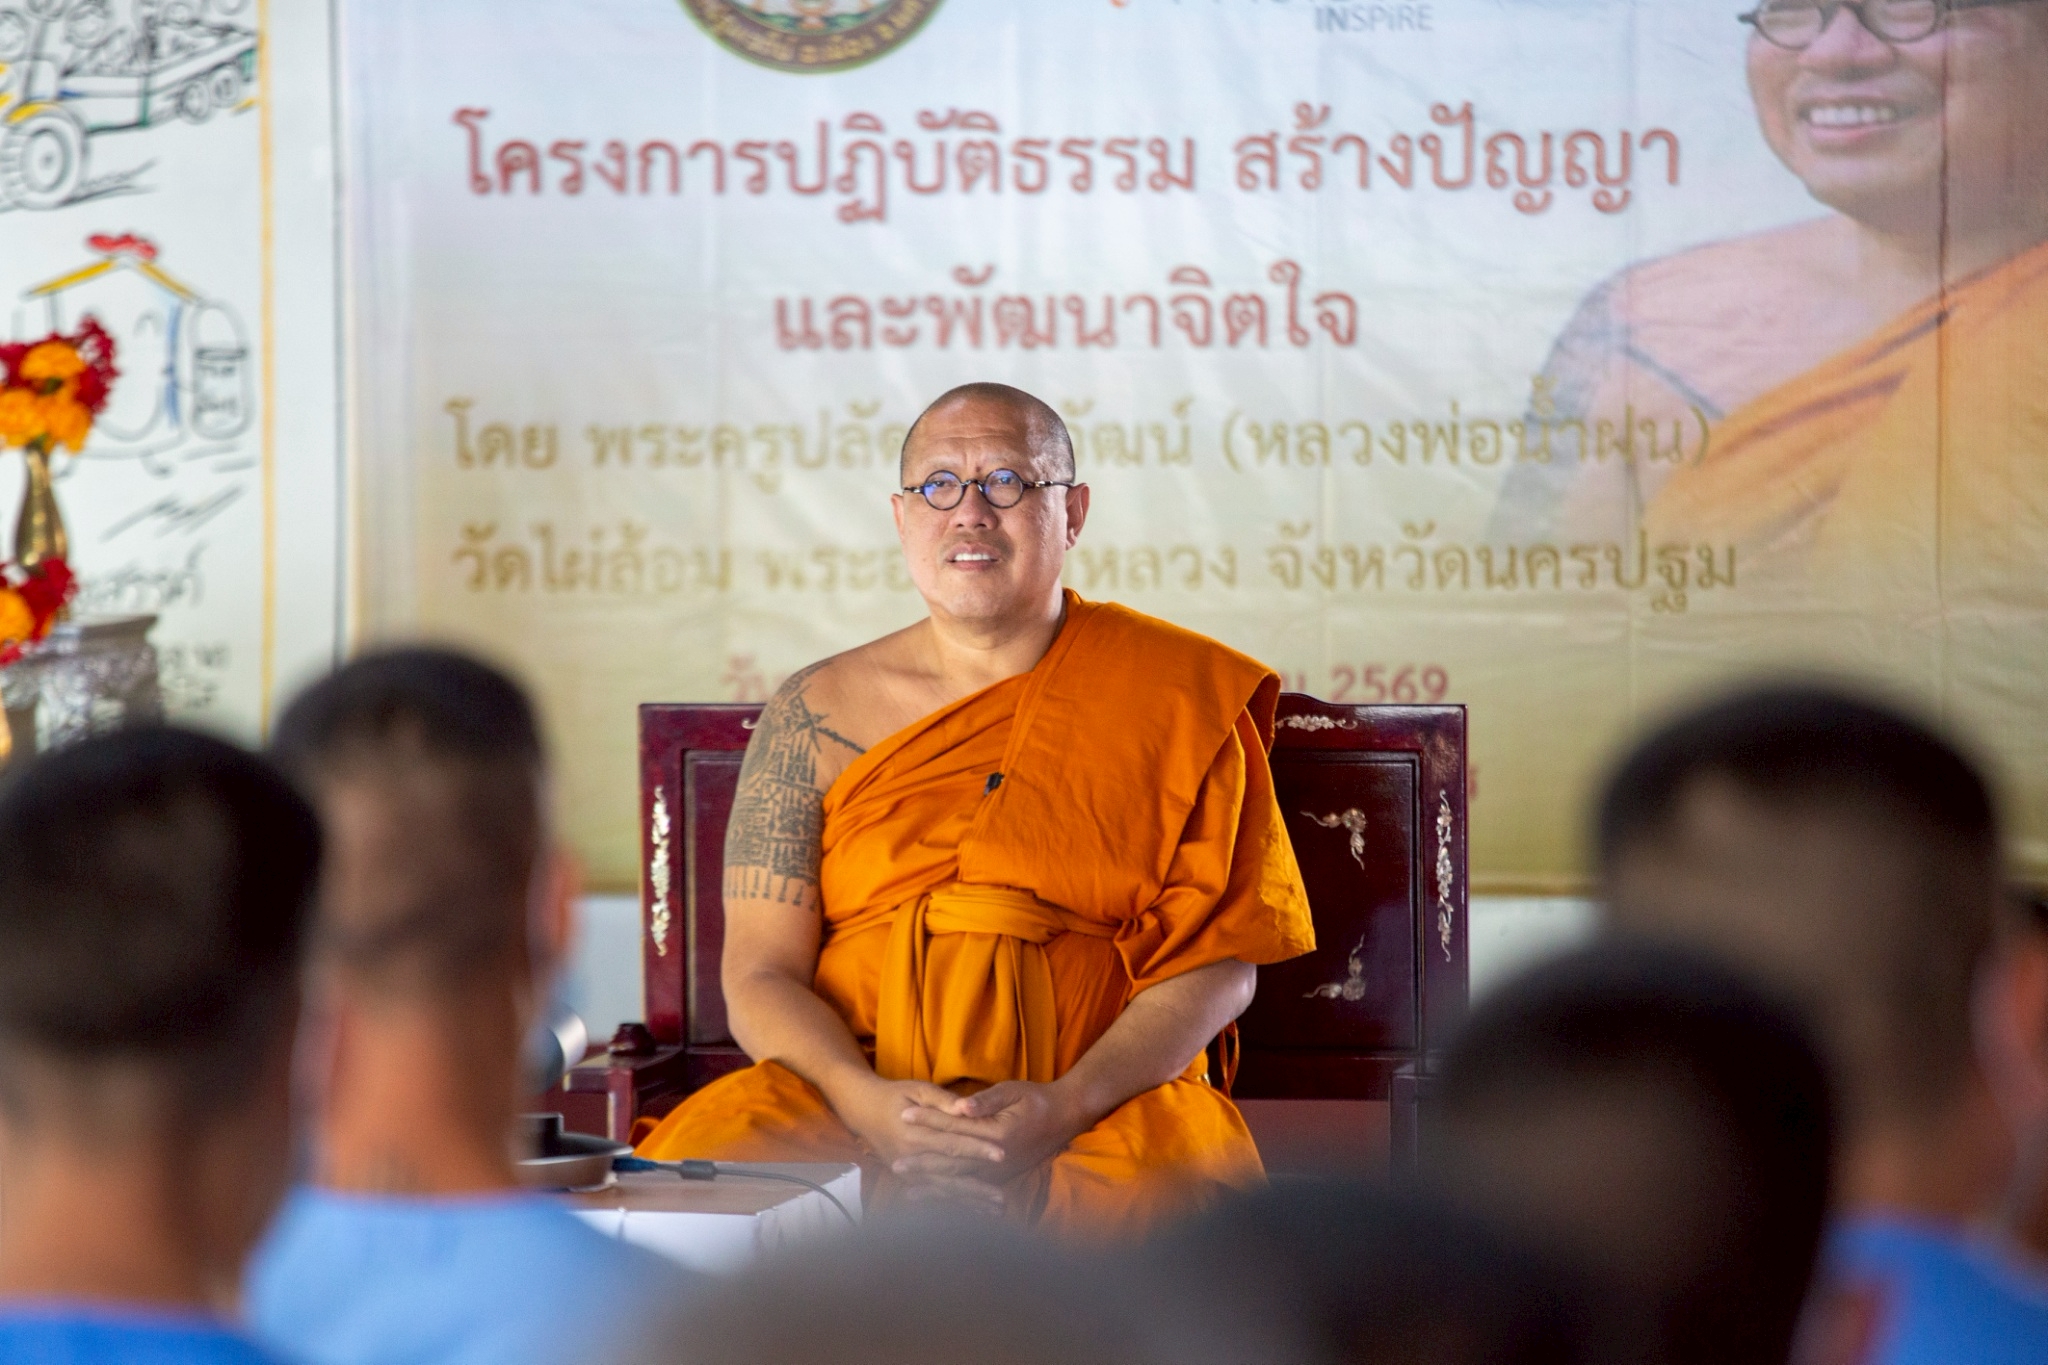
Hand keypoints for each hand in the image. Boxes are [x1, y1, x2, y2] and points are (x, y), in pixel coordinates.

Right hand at [827, 1074, 1008, 1210]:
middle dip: (977, 1187)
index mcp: (914, 1134)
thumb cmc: (895, 1096)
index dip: (977, 1149)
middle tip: (1003, 1198)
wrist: (864, 1109)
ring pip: (942, 1190)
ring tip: (995, 1211)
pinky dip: (953, 1203)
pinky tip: (974, 1212)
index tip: (1002, 1155)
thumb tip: (966, 1108)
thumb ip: (942, 1100)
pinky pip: (932, 1194)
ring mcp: (906, 1171)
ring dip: (969, 1202)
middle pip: (949, 1173)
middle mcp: (909, 1157)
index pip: (952, 1144)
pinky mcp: (905, 1179)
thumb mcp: (918, 1089)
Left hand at [893, 1079, 1089, 1189]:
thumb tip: (960, 1106)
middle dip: (922, 1164)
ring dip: (933, 1187)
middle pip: (951, 1162)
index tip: (903, 1115)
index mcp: (995, 1135)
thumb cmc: (1037, 1100)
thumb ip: (986, 1101)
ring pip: (960, 1182)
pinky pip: (973, 1192)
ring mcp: (999, 1173)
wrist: (1065, 1117)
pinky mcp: (1002, 1178)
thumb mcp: (1013, 1091)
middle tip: (894, 1166)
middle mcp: (996, 1160)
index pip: (953, 1126)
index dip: (927, 1120)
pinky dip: (953, 1198)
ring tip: (907, 1192)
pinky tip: (937, 1202)